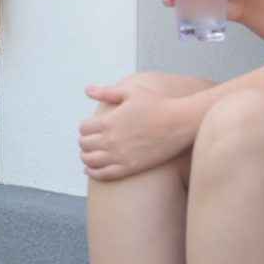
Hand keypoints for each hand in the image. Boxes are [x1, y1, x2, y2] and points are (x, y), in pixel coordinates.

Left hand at [78, 80, 200, 181]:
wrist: (179, 123)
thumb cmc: (157, 104)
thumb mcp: (130, 91)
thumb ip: (106, 92)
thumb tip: (87, 90)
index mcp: (108, 120)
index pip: (83, 128)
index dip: (84, 128)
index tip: (89, 128)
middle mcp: (111, 139)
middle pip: (84, 144)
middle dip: (84, 142)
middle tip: (88, 141)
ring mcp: (120, 155)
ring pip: (90, 160)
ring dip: (85, 157)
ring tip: (87, 155)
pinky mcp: (130, 168)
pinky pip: (104, 174)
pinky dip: (93, 172)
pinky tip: (90, 170)